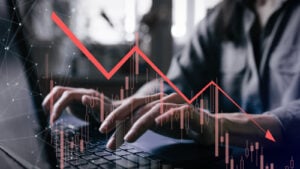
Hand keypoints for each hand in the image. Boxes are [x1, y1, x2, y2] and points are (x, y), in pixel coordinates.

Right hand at [42, 86, 112, 124]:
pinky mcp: (75, 101)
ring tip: (46, 115)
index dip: (59, 105)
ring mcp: (78, 95)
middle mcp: (82, 92)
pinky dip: (54, 105)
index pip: (68, 95)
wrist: (116, 112)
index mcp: (88, 94)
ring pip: (58, 92)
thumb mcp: (106, 110)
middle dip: (51, 102)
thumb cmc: (113, 113)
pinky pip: (61, 99)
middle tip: (48, 117)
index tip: (54, 118)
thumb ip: (96, 104)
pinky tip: (52, 115)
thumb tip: (84, 97)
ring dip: (50, 101)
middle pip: (60, 91)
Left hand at [99, 93, 213, 148]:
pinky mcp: (189, 110)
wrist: (206, 126)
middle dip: (118, 117)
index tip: (101, 130)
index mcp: (151, 103)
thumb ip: (139, 125)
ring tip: (128, 138)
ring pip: (153, 110)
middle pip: (136, 105)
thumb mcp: (155, 125)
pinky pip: (177, 112)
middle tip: (104, 131)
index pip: (129, 107)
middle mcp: (160, 100)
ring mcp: (175, 104)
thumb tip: (119, 133)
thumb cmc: (178, 126)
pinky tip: (158, 123)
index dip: (114, 116)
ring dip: (139, 124)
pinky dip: (167, 116)